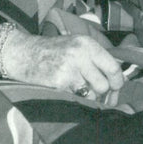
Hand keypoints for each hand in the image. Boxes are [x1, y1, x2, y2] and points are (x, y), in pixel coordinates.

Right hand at [0, 27, 124, 100]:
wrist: (24, 54)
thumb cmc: (54, 52)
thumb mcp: (77, 46)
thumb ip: (96, 59)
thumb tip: (118, 81)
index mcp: (87, 44)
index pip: (113, 67)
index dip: (118, 82)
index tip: (115, 89)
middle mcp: (80, 54)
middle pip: (104, 85)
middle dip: (102, 93)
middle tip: (95, 92)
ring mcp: (69, 69)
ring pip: (92, 95)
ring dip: (88, 97)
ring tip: (77, 89)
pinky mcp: (58, 83)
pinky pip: (77, 99)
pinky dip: (74, 99)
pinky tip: (66, 90)